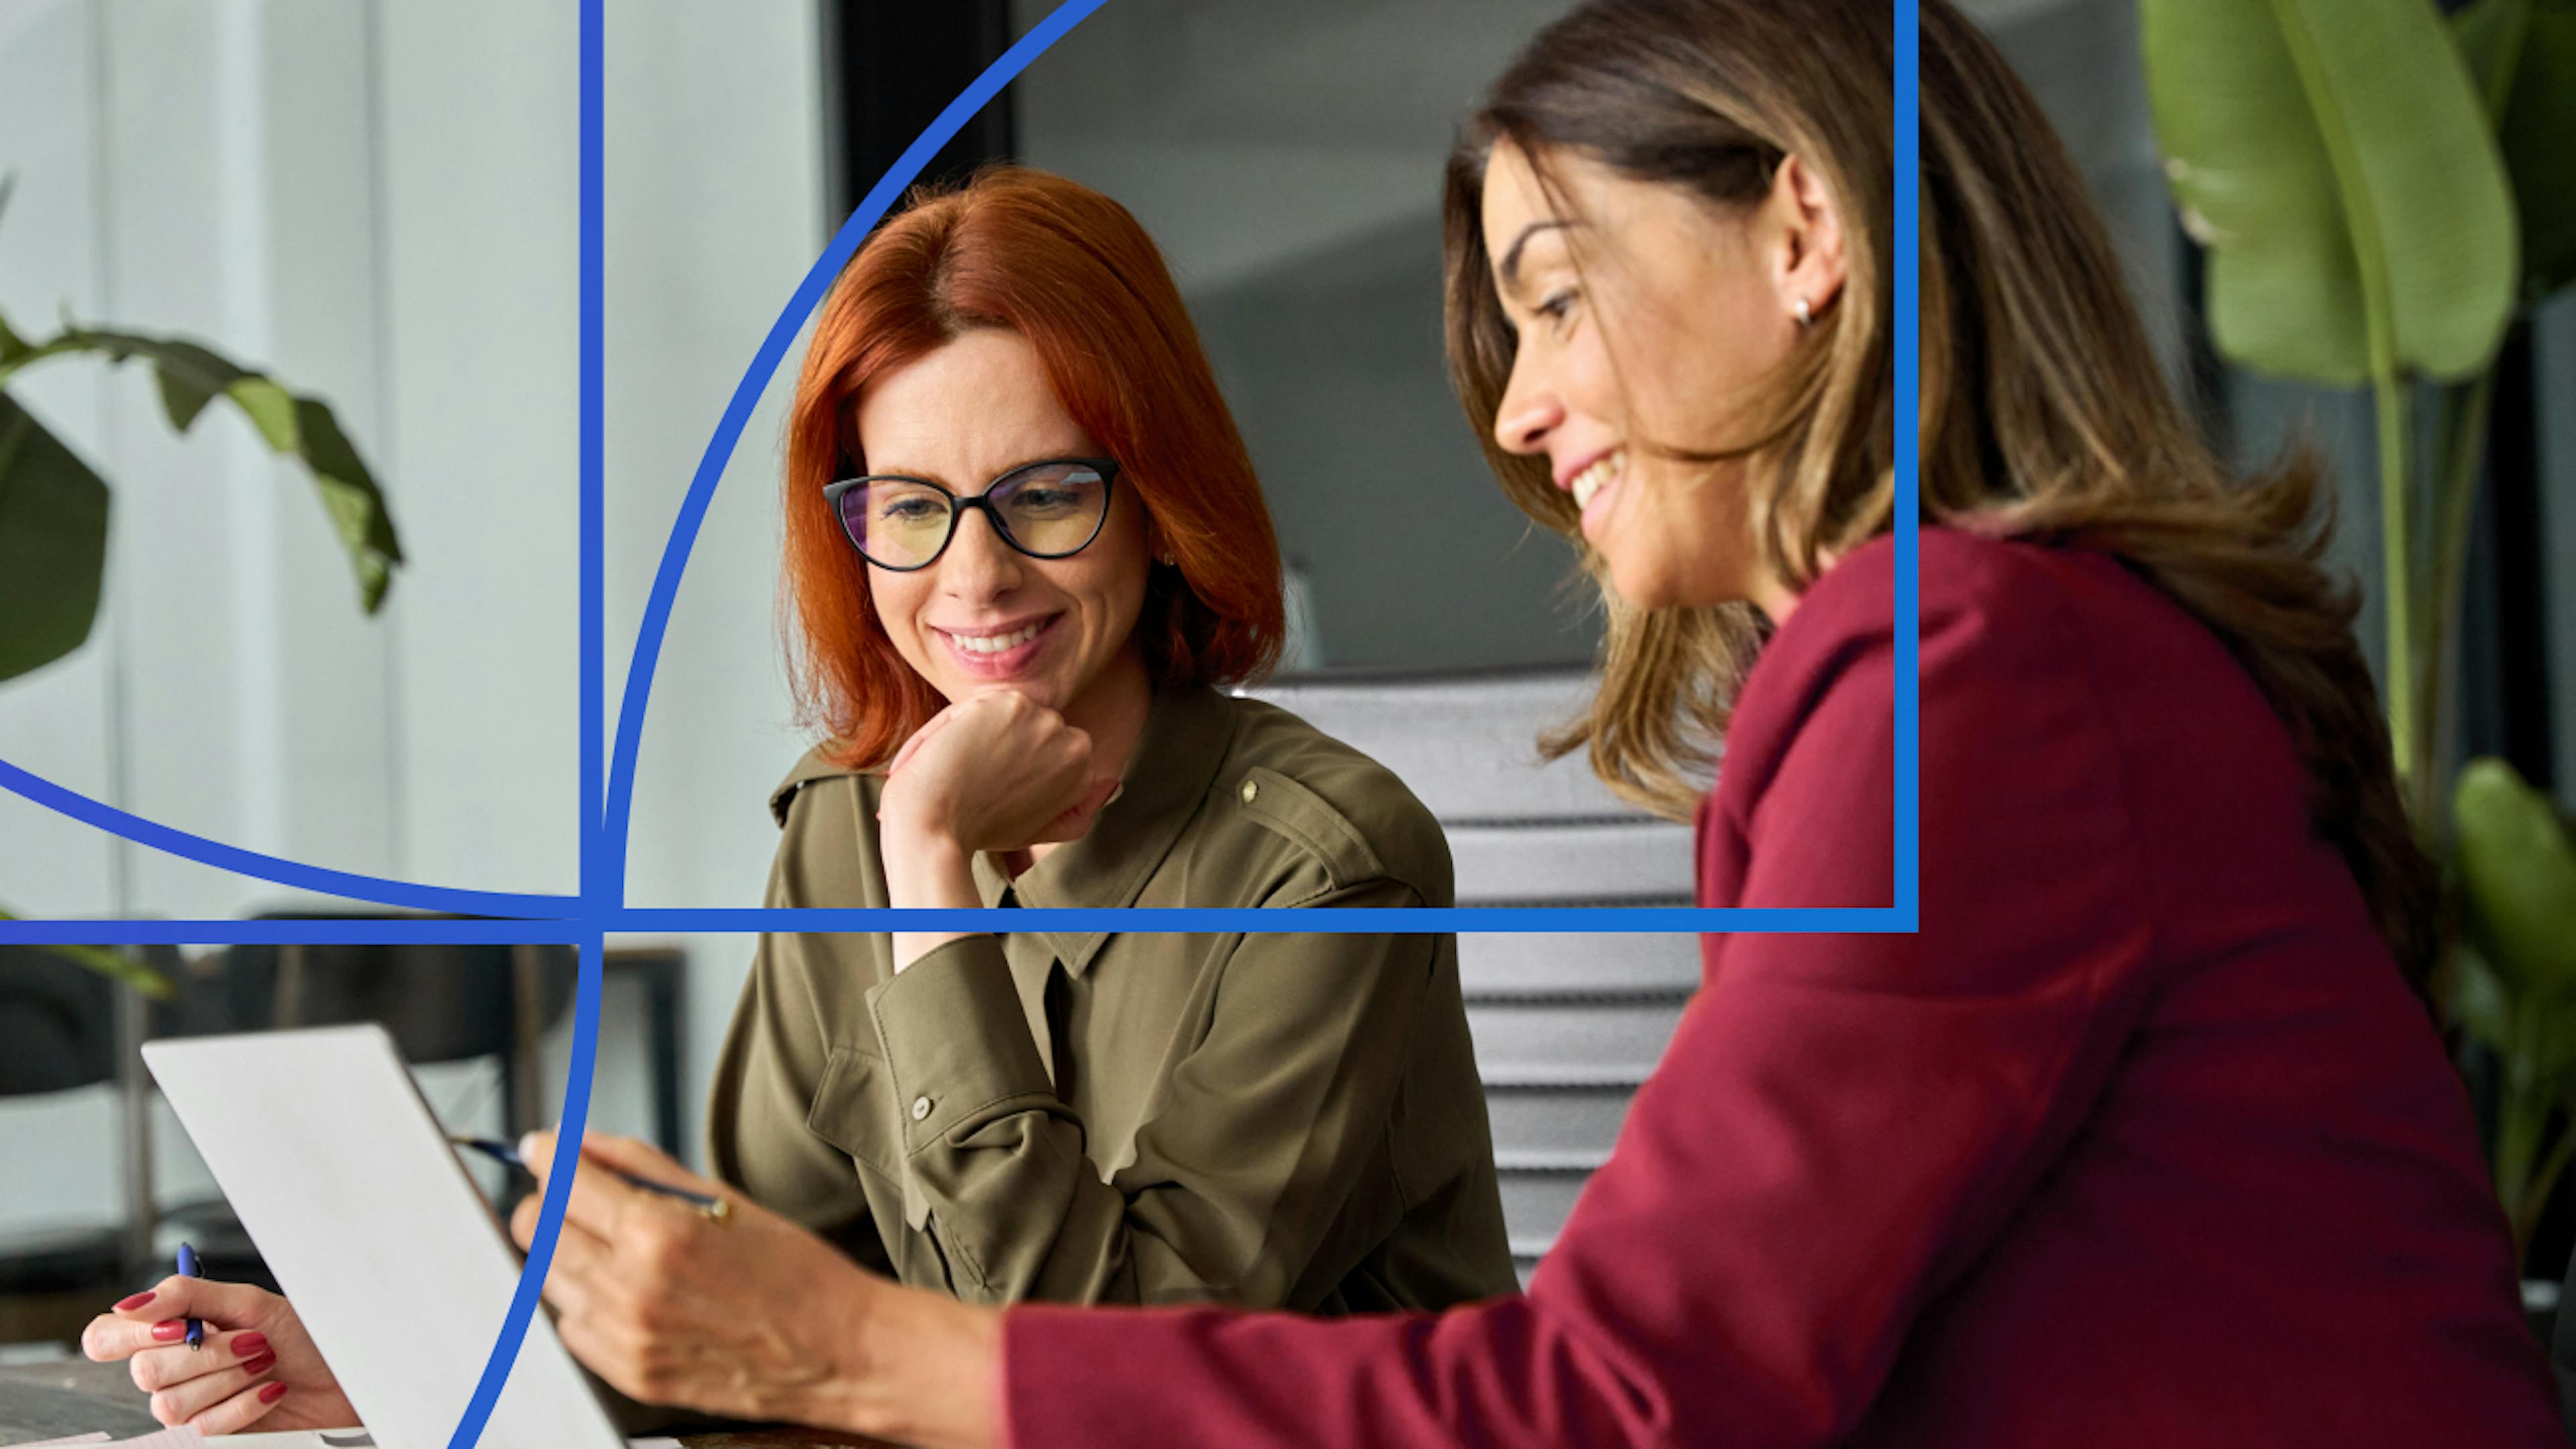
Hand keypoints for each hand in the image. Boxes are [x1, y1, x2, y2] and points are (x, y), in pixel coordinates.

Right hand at [81, 1276, 358, 1434]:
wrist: (343, 1375)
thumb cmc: (302, 1337)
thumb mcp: (249, 1303)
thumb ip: (187, 1296)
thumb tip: (130, 1303)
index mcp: (171, 1331)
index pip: (106, 1337)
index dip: (128, 1334)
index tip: (177, 1327)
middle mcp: (170, 1370)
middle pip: (143, 1370)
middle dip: (206, 1353)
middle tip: (252, 1340)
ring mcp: (187, 1406)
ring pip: (169, 1402)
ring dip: (228, 1377)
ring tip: (264, 1361)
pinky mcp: (209, 1435)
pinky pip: (204, 1426)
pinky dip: (245, 1403)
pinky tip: (270, 1389)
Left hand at [509, 1130, 1000, 1446]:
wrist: (836, 1351)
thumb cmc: (795, 1273)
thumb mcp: (724, 1197)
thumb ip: (642, 1166)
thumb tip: (582, 1144)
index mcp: (659, 1235)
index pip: (564, 1182)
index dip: (547, 1156)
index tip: (543, 1148)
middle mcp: (631, 1289)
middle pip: (539, 1230)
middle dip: (550, 1201)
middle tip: (578, 1193)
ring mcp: (625, 1338)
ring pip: (547, 1278)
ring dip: (565, 1250)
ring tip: (612, 1243)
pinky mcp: (628, 1375)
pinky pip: (572, 1327)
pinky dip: (584, 1302)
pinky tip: (626, 1289)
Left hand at [878, 692, 1118, 857]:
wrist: (934, 825)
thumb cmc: (977, 830)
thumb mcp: (1038, 828)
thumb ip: (1077, 812)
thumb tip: (1112, 785)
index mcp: (1083, 769)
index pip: (1045, 746)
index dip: (1013, 763)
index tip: (993, 789)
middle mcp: (1074, 742)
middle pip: (1028, 726)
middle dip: (1000, 745)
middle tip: (975, 780)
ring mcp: (1044, 720)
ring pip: (1002, 713)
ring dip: (978, 732)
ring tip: (963, 769)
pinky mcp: (1010, 703)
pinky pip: (979, 704)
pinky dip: (957, 723)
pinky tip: (952, 752)